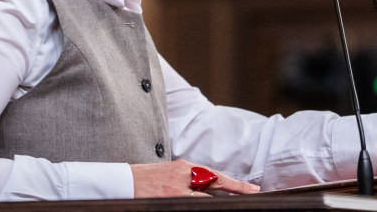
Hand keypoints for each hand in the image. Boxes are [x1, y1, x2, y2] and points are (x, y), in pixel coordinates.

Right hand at [130, 161, 259, 197]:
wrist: (122, 182)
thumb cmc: (145, 179)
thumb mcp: (169, 173)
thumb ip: (187, 179)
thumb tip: (207, 187)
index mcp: (184, 168)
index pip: (215, 176)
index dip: (234, 183)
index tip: (251, 189)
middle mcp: (183, 176)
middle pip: (216, 184)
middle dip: (236, 190)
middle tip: (254, 194)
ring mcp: (176, 190)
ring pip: (206, 198)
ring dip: (220, 202)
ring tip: (236, 204)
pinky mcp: (169, 199)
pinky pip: (191, 205)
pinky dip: (203, 206)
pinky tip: (212, 207)